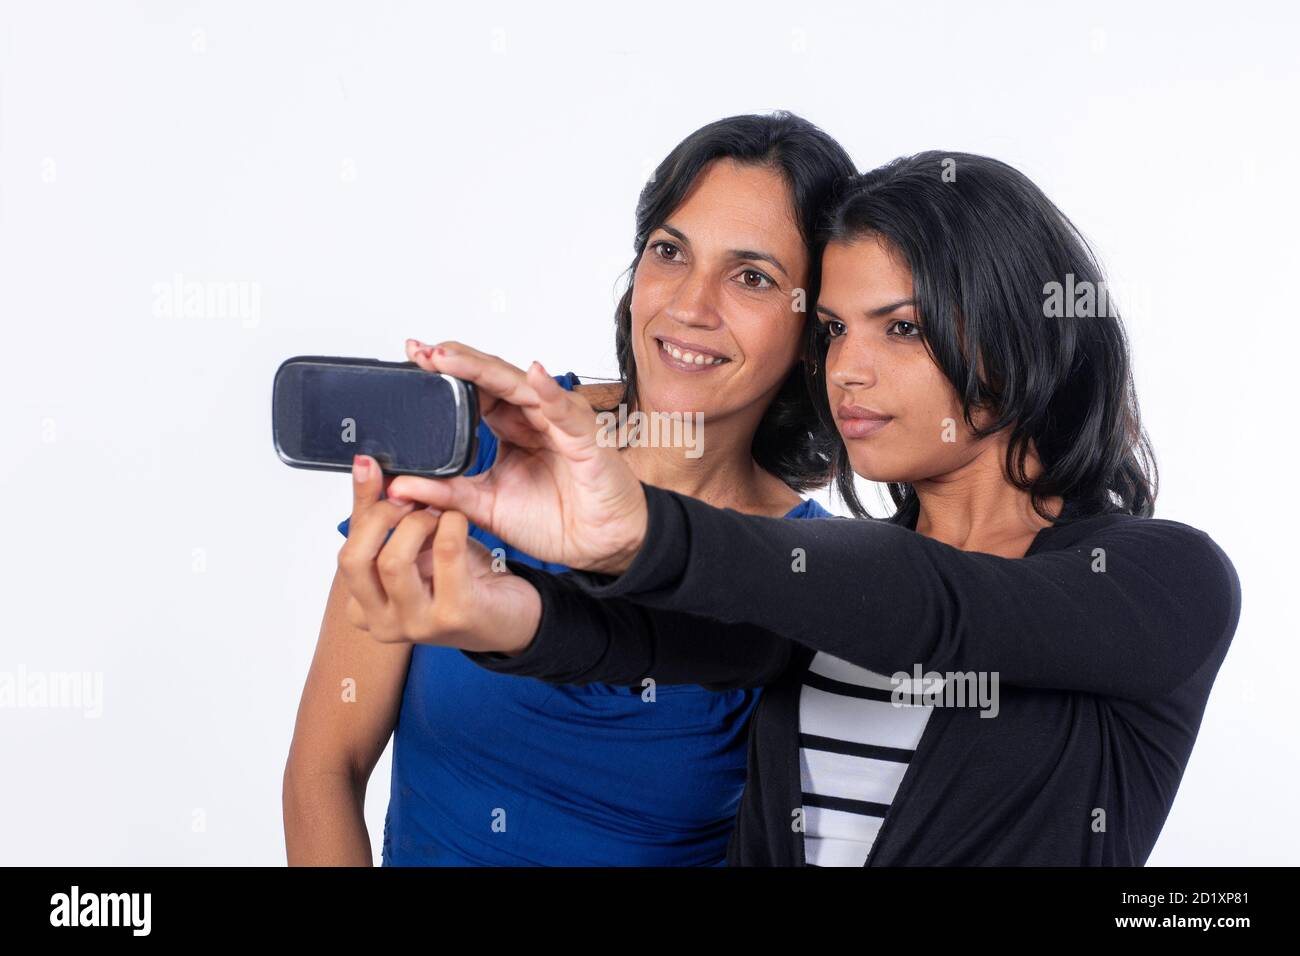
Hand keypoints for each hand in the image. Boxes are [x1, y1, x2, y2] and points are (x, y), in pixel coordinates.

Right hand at [337, 452, 540, 653]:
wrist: (510, 617)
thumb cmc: (459, 581)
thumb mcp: (415, 546)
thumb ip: (385, 515)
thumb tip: (362, 465)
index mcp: (364, 607)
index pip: (347, 551)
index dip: (361, 504)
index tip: (372, 467)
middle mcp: (382, 624)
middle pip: (355, 560)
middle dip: (382, 516)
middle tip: (410, 499)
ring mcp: (417, 625)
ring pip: (393, 561)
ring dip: (419, 522)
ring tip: (439, 514)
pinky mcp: (455, 615)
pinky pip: (445, 553)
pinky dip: (451, 524)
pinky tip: (459, 520)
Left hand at [386, 339, 647, 574]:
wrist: (598, 547)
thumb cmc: (555, 521)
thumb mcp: (485, 507)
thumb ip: (445, 493)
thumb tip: (396, 486)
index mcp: (509, 429)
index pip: (473, 392)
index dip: (444, 376)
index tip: (410, 361)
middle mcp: (533, 418)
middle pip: (492, 379)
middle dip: (456, 362)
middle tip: (421, 351)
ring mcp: (560, 424)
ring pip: (521, 387)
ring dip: (486, 370)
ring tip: (450, 357)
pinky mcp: (586, 441)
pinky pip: (566, 413)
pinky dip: (551, 393)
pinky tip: (533, 375)